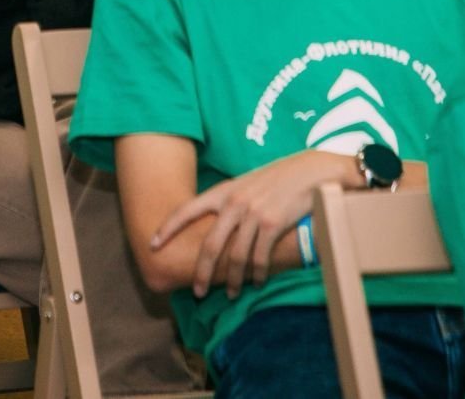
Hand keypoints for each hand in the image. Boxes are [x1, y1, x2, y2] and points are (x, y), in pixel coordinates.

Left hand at [149, 149, 353, 297]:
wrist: (312, 172)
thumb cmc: (280, 179)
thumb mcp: (248, 183)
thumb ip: (231, 201)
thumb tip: (217, 222)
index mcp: (224, 191)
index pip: (186, 210)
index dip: (167, 228)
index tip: (152, 245)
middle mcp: (235, 202)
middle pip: (210, 244)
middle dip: (201, 272)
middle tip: (197, 291)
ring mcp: (254, 214)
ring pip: (235, 256)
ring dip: (233, 280)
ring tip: (232, 293)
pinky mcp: (274, 224)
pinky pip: (259, 258)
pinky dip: (257, 274)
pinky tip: (257, 282)